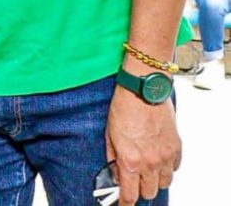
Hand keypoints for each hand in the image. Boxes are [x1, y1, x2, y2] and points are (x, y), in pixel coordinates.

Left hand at [105, 85, 180, 204]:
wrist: (143, 91)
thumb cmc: (123, 109)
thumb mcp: (109, 135)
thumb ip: (113, 157)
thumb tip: (115, 172)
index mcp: (130, 161)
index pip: (130, 193)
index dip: (126, 202)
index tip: (124, 203)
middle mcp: (150, 163)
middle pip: (149, 192)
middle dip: (140, 191)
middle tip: (134, 183)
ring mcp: (165, 157)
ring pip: (164, 183)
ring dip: (155, 181)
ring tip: (147, 171)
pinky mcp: (176, 148)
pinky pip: (175, 168)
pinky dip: (167, 168)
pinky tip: (158, 160)